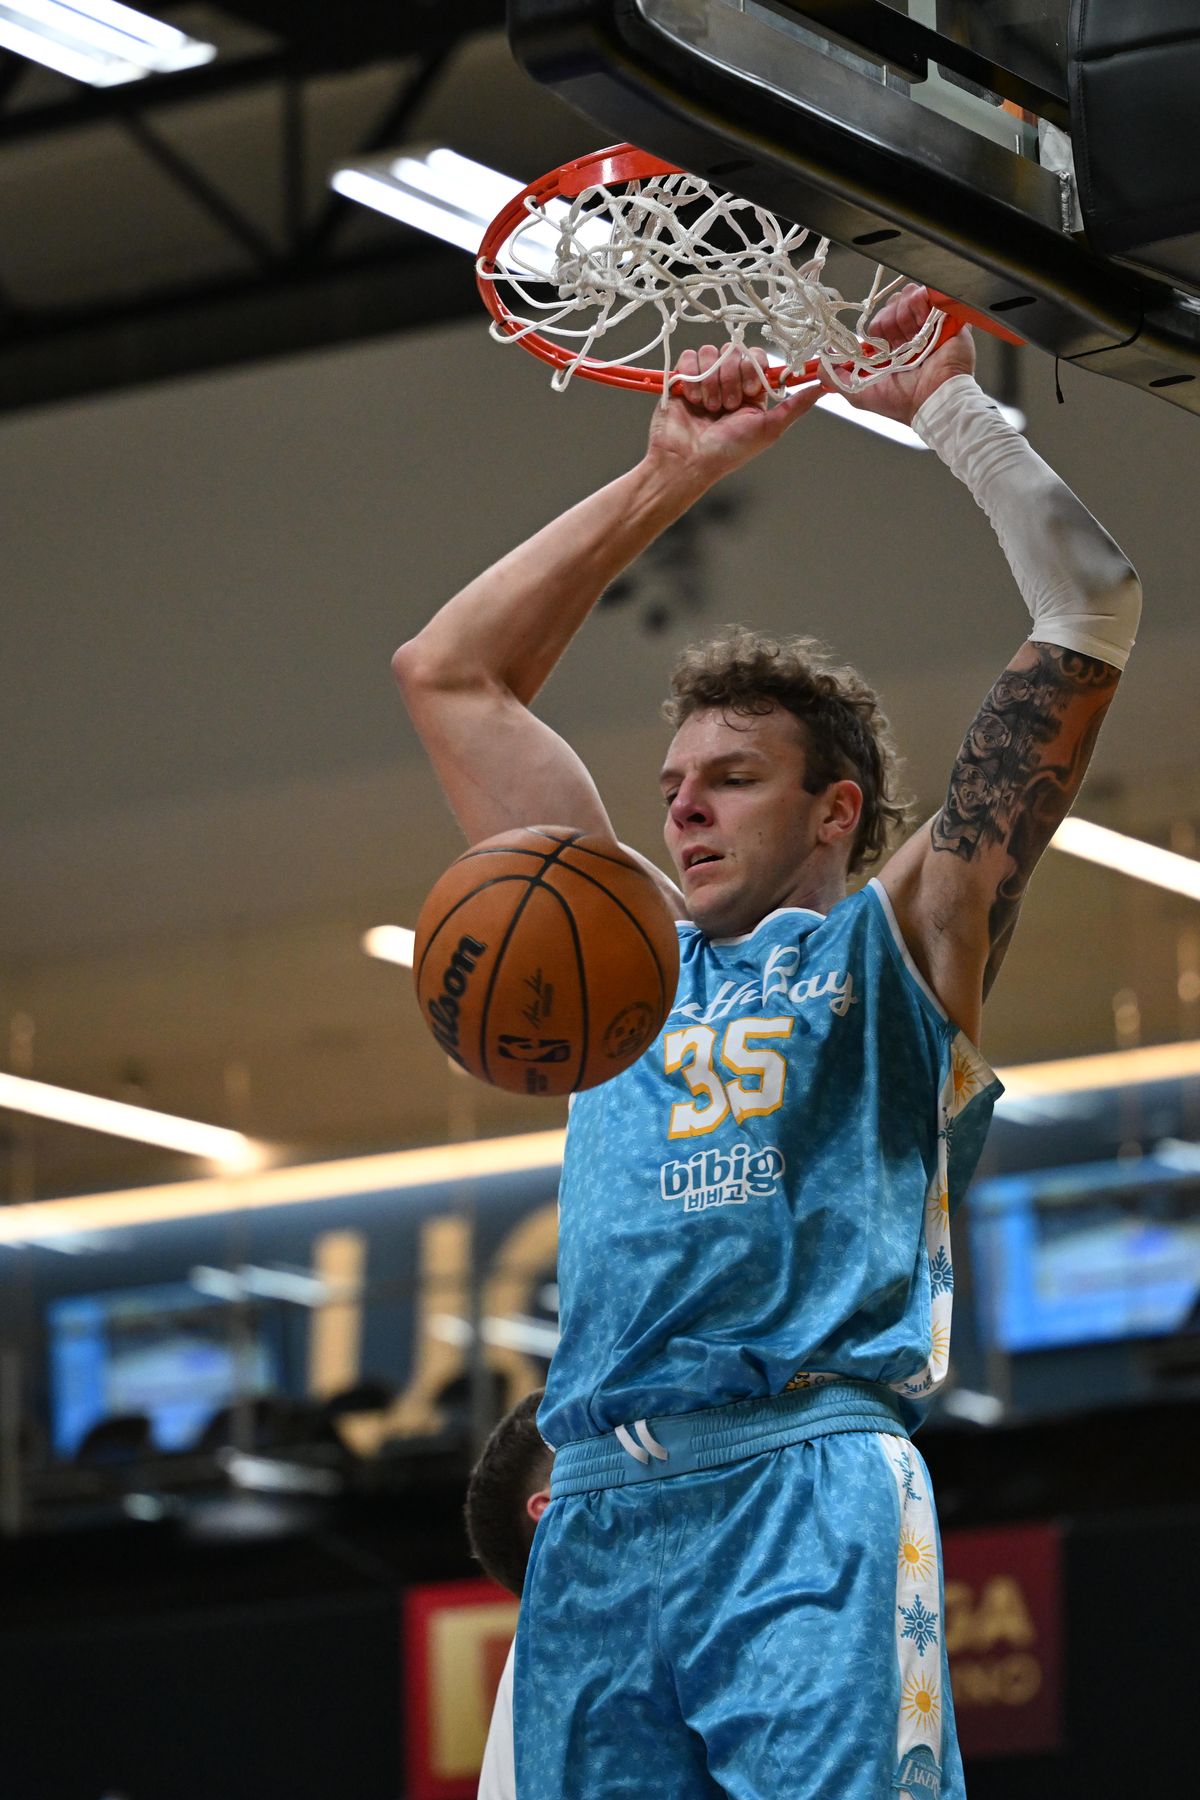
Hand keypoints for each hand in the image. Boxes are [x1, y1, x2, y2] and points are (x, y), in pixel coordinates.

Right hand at [645, 345, 821, 489]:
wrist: (688, 461)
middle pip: (734, 351)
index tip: (750, 391)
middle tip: (727, 406)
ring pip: (711, 352)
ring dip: (711, 381)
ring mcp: (705, 378)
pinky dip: (692, 378)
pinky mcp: (682, 378)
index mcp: (751, 391)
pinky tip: (693, 400)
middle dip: (731, 378)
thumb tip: (823, 387)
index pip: (757, 357)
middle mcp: (728, 381)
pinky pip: (690, 357)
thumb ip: (795, 406)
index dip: (753, 369)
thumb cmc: (728, 451)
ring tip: (709, 407)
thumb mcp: (769, 429)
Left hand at [843, 284, 975, 426]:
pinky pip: (929, 294)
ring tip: (912, 335)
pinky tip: (921, 321)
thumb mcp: (859, 394)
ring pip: (908, 298)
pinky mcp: (947, 317)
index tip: (880, 344)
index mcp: (894, 351)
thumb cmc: (902, 402)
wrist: (934, 401)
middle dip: (889, 319)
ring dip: (903, 312)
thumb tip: (820, 362)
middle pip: (893, 307)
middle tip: (896, 342)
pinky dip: (921, 302)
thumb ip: (836, 378)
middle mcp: (912, 336)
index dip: (877, 327)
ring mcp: (930, 325)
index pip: (880, 323)